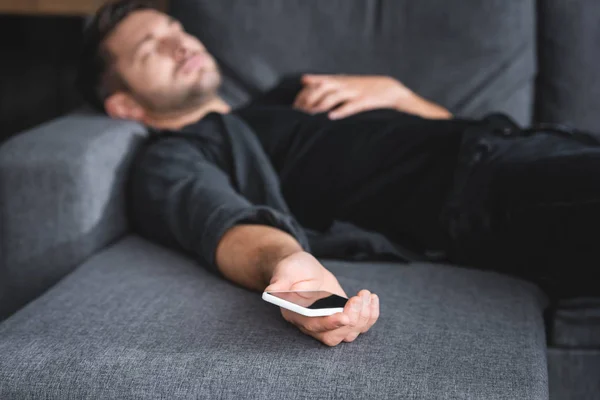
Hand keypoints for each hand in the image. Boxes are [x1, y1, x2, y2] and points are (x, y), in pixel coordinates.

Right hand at [264, 251, 378, 345]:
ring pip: (351, 333)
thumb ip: (280, 281)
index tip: (345, 315)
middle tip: (356, 299)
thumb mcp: (285, 271)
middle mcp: (314, 324)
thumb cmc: (292, 270)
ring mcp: (331, 322)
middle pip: (335, 337)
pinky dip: (371, 314)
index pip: (314, 327)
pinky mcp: (344, 315)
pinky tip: (371, 297)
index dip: (330, 323)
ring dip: (363, 316)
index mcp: (297, 315)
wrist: (303, 270)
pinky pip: (362, 324)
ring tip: (364, 294)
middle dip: (351, 320)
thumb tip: (271, 291)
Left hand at [293, 74, 451, 119]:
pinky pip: (352, 106)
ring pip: (334, 96)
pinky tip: (331, 117)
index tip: (295, 106)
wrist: (390, 89)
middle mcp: (345, 84)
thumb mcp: (343, 81)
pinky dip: (341, 111)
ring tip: (311, 117)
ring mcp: (355, 92)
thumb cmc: (363, 87)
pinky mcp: (365, 101)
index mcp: (339, 80)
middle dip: (309, 100)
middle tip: (300, 114)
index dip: (304, 94)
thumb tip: (304, 79)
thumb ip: (324, 80)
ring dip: (321, 106)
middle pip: (322, 88)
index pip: (316, 83)